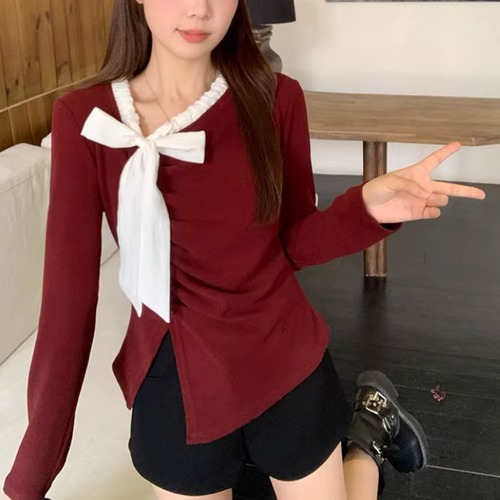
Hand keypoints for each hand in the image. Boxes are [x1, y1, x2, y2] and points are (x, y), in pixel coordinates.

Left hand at [362, 142, 485, 223]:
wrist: (368, 208)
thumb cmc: (377, 189)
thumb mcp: (391, 181)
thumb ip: (410, 185)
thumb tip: (426, 195)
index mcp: (417, 173)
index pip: (435, 160)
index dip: (446, 152)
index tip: (458, 144)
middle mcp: (423, 187)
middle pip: (450, 187)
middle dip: (467, 191)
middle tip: (480, 194)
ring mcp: (423, 200)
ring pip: (442, 200)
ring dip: (437, 199)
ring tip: (424, 198)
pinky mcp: (419, 213)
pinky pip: (434, 213)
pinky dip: (434, 211)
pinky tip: (428, 209)